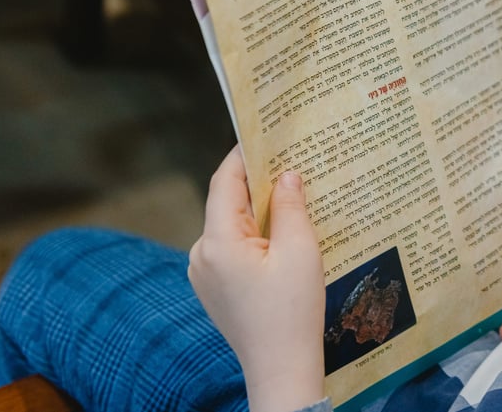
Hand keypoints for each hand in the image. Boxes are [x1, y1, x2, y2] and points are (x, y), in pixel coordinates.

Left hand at [188, 146, 325, 411]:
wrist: (281, 369)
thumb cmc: (292, 311)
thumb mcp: (300, 250)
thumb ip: (290, 205)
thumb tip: (286, 174)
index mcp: (217, 241)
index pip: (225, 181)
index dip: (245, 154)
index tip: (267, 132)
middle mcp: (201, 254)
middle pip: (228, 202)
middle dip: (259, 183)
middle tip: (293, 162)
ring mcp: (204, 274)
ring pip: (232, 225)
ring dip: (260, 211)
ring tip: (296, 199)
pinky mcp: (215, 288)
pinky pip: (234, 248)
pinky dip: (256, 235)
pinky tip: (285, 236)